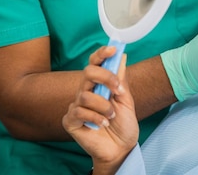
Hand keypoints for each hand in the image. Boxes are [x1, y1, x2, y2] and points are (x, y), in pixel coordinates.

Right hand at [62, 47, 138, 174]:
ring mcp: (77, 106)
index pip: (95, 64)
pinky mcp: (70, 120)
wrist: (120, 148)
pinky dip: (95, 117)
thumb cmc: (123, 125)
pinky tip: (102, 124)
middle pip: (88, 72)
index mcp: (99, 85)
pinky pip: (79, 111)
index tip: (113, 48)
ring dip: (103, 106)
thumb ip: (121, 80)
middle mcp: (86, 92)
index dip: (102, 54)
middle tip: (117, 89)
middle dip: (105, 77)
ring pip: (85, 95)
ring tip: (111, 116)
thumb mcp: (126, 100)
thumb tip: (121, 57)